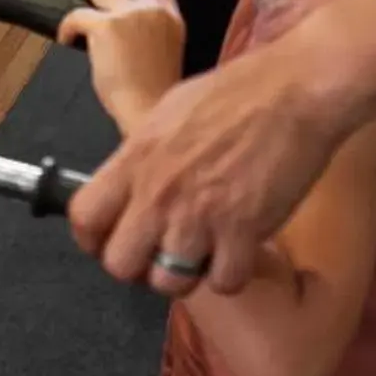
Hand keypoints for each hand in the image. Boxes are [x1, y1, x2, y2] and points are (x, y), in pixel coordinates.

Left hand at [58, 0, 185, 132]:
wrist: (148, 111)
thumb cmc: (153, 98)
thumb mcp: (163, 57)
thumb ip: (149, 37)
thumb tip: (121, 32)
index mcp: (172, 20)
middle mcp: (153, 10)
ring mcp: (129, 14)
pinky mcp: (105, 25)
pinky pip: (77, 15)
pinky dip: (67, 26)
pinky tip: (64, 37)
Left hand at [68, 41, 352, 298]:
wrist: (291, 91)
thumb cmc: (235, 93)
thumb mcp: (168, 114)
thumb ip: (144, 156)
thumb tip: (133, 184)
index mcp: (135, 157)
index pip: (84, 216)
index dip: (93, 238)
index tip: (110, 240)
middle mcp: (158, 192)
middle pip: (119, 264)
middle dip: (139, 268)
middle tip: (161, 255)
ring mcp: (198, 215)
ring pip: (169, 284)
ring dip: (187, 275)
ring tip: (203, 253)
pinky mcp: (242, 232)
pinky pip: (223, 282)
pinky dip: (232, 273)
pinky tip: (239, 250)